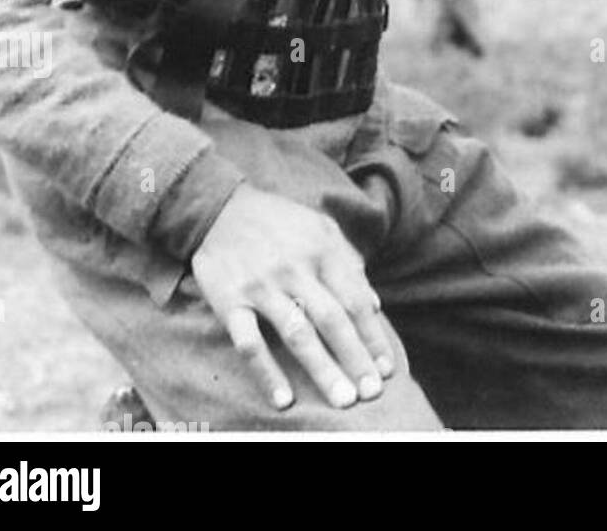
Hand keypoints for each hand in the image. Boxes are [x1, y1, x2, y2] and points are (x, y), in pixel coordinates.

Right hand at [191, 183, 393, 411]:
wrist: (220, 207)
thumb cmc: (280, 222)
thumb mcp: (322, 229)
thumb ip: (350, 263)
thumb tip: (375, 305)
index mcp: (322, 250)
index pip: (355, 300)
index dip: (373, 336)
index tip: (386, 369)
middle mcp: (296, 269)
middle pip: (332, 320)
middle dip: (355, 358)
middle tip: (371, 393)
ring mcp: (262, 286)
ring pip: (297, 333)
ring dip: (322, 368)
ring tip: (342, 399)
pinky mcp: (229, 301)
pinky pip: (249, 343)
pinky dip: (266, 372)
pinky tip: (284, 399)